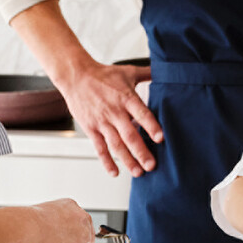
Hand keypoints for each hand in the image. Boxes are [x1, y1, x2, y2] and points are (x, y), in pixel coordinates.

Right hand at [20, 199, 96, 242]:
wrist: (29, 227)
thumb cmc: (33, 219)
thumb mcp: (52, 209)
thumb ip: (63, 218)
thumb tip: (62, 229)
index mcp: (76, 210)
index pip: (86, 223)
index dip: (82, 233)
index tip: (89, 240)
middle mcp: (82, 223)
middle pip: (82, 239)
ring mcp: (81, 238)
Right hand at [60, 60, 160, 176]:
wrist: (76, 76)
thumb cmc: (103, 75)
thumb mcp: (128, 72)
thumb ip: (147, 73)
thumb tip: (166, 69)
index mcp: (126, 98)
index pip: (141, 113)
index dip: (151, 126)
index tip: (160, 138)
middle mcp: (114, 112)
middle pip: (130, 135)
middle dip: (141, 152)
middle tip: (152, 166)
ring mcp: (102, 122)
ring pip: (116, 145)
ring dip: (127, 160)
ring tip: (138, 172)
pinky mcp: (91, 128)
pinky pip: (100, 148)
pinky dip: (107, 161)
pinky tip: (115, 172)